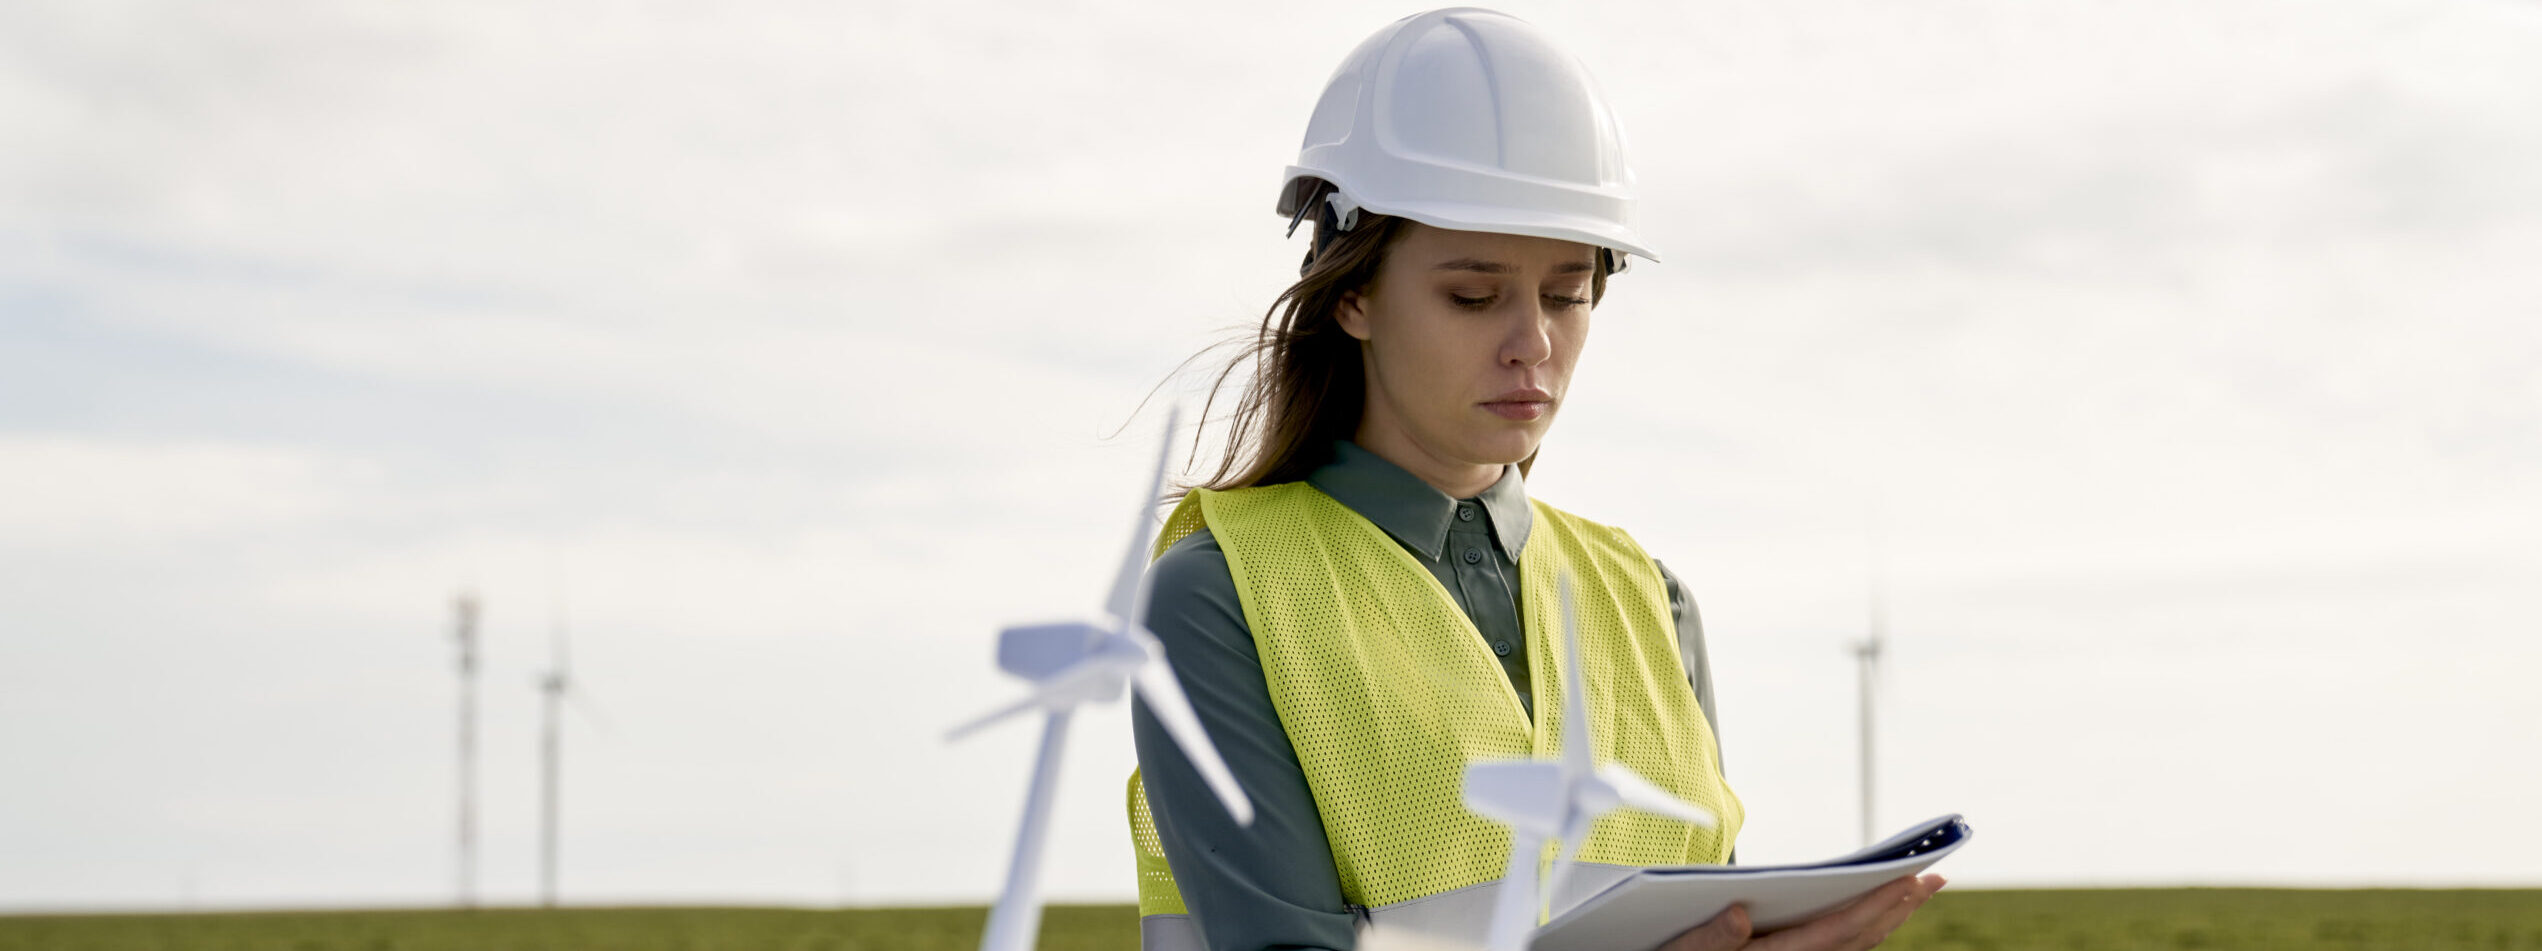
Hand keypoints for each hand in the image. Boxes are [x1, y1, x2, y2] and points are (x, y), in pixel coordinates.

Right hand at [1655, 874, 1945, 950]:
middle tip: (1934, 877)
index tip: (1909, 880)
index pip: (1835, 934)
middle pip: (1856, 941)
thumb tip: (1739, 915)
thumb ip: (1707, 940)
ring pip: (1853, 945)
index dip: (1875, 906)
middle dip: (1896, 909)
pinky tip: (1875, 910)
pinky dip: (1864, 926)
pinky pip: (1839, 946)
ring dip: (1888, 917)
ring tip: (1916, 889)